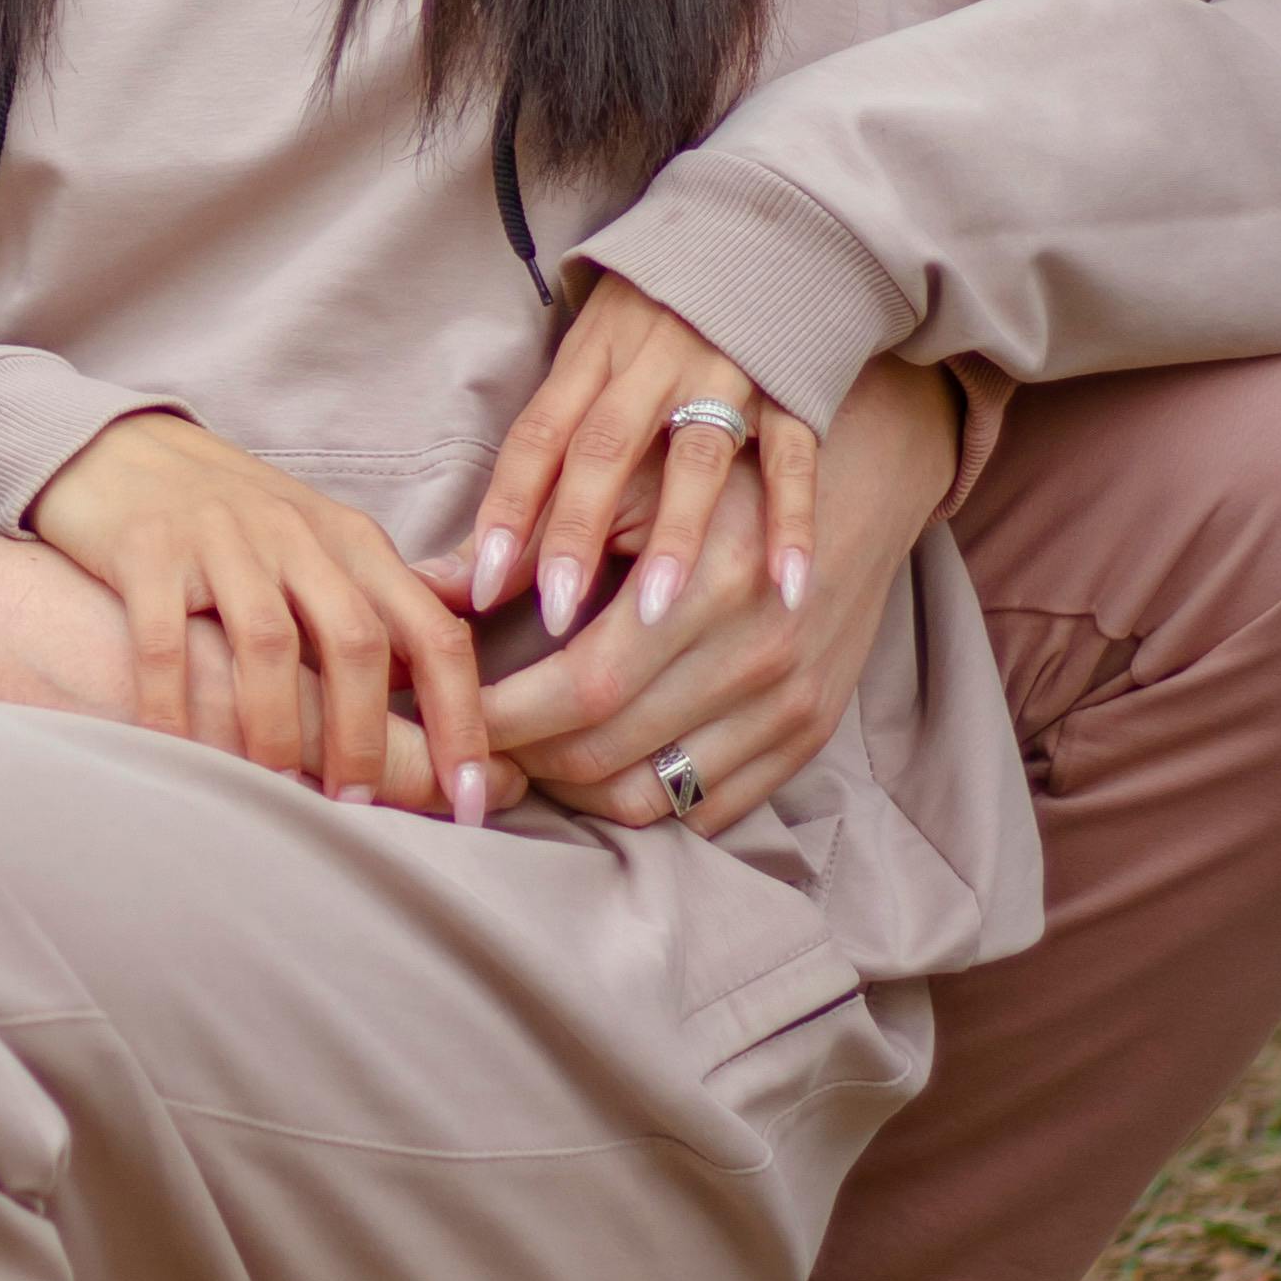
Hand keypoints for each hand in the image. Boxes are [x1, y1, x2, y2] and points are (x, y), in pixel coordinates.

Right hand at [31, 415, 499, 815]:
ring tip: (279, 792)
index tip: (473, 798)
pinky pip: (165, 643)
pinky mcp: (147, 548)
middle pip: (356, 642)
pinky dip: (174, 708)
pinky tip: (178, 757)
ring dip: (280, 731)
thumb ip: (378, 604)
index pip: (433, 633)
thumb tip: (443, 678)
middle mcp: (296, 534)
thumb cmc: (230, 515)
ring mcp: (221, 537)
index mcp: (352, 541)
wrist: (116, 447)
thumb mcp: (318, 543)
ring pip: (269, 644)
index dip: (462, 718)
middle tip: (358, 807)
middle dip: (365, 737)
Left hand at [465, 272, 817, 644]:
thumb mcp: (590, 359)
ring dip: (675, 534)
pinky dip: (790, 519)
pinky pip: (791, 457)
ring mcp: (725, 372)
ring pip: (696, 455)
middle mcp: (651, 361)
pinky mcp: (791, 387)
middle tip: (554, 611)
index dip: (506, 506)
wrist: (760, 229)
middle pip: (604, 447)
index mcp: (592, 354)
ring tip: (655, 612)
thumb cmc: (653, 316)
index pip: (539, 434)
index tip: (475, 585)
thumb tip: (457, 558)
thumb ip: (543, 454)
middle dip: (575, 529)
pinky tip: (786, 585)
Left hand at [478, 353, 961, 832]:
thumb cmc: (722, 470)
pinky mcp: (808, 737)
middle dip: (518, 755)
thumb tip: (419, 586)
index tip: (443, 703)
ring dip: (568, 791)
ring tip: (523, 751)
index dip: (498, 710)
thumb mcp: (629, 484)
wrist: (861, 481)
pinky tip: (592, 766)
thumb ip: (528, 538)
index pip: (576, 687)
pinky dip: (638, 801)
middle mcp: (757, 656)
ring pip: (647, 799)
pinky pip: (704, 810)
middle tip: (468, 735)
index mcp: (710, 583)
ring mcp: (789, 707)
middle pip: (602, 753)